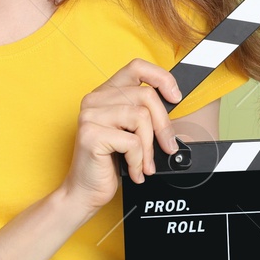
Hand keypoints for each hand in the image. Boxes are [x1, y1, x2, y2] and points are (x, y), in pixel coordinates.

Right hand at [59, 59, 181, 218]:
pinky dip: (138, 160)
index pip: (136, 67)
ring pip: (141, 117)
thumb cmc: (109, 163)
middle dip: (163, 125)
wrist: (84, 192)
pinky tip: (133, 170)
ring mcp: (90, 115)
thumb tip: (174, 103)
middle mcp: (95, 99)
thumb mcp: (131, 132)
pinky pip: (132, 142)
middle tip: (167, 146)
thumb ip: (146, 113)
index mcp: (105, 93)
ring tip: (145, 164)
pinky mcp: (91, 134)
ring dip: (150, 147)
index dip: (161, 77)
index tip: (175, 97)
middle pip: (146, 96)